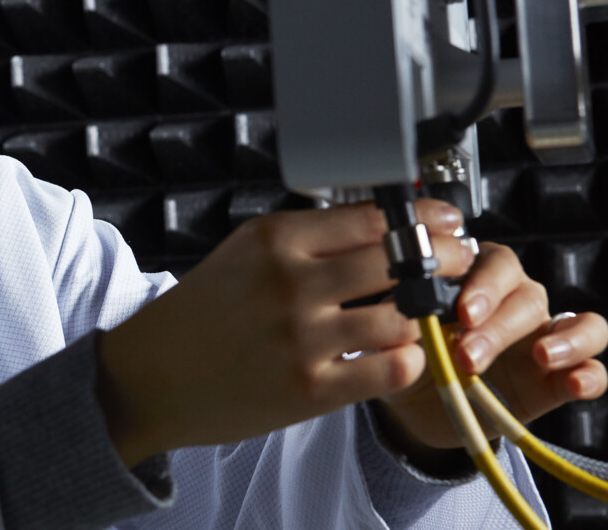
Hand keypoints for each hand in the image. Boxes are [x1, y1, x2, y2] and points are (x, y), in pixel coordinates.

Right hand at [95, 199, 473, 467]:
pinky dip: (406, 358)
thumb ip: (306, 237)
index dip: (424, 217)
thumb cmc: (201, 313)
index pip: (374, 217)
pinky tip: (396, 353)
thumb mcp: (242, 252)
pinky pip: (391, 368)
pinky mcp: (309, 390)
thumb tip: (384, 224)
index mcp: (274, 239)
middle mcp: (290, 283)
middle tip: (458, 261)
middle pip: (398, 259)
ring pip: (402, 316)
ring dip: (421, 314)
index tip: (448, 220)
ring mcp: (301, 338)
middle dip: (443, 258)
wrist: (150, 377)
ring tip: (418, 314)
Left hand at [375, 240, 607, 457]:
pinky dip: (590, 373)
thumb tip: (400, 313)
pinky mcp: (556, 382)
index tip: (461, 311)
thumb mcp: (395, 336)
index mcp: (474, 279)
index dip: (483, 283)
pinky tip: (573, 384)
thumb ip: (399, 321)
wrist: (413, 407)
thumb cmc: (408, 355)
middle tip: (467, 355)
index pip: (494, 262)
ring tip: (540, 357)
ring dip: (565, 339)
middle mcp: (515, 301)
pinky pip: (593, 370)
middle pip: (528, 295)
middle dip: (499, 326)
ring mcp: (542, 339)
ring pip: (580, 323)